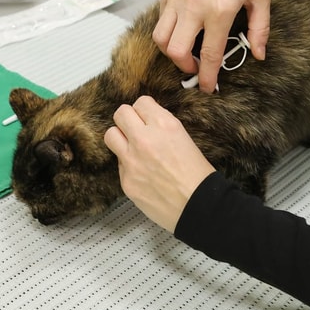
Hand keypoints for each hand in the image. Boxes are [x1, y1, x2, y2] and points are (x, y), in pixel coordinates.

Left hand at [104, 96, 215, 232]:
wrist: (198, 206)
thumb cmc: (198, 175)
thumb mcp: (185, 139)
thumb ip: (163, 128)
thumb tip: (148, 123)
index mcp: (165, 125)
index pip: (141, 102)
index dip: (145, 110)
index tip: (147, 116)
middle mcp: (145, 139)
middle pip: (120, 113)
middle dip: (129, 119)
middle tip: (136, 129)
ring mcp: (132, 161)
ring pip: (110, 135)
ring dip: (121, 138)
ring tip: (133, 148)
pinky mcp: (126, 181)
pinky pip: (119, 164)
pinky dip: (128, 165)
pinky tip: (143, 173)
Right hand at [153, 0, 270, 92]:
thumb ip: (260, 28)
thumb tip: (258, 54)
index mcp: (220, 11)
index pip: (209, 54)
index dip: (207, 77)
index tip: (206, 87)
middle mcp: (194, 6)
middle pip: (176, 51)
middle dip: (184, 67)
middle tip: (195, 67)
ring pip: (160, 38)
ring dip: (170, 51)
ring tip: (184, 51)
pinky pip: (161, 19)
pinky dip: (168, 30)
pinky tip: (182, 27)